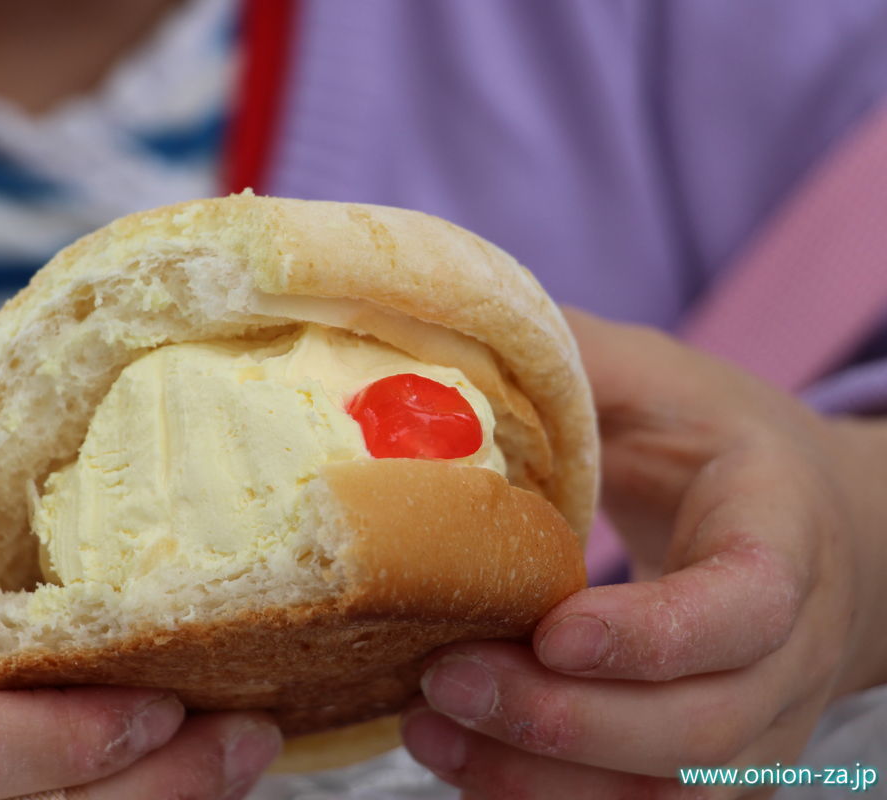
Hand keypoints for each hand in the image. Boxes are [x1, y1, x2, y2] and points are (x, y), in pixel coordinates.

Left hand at [400, 309, 886, 796]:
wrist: (807, 533)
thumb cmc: (718, 446)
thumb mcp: (660, 382)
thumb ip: (575, 362)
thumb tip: (443, 328)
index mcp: (785, 536)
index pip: (747, 607)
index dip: (655, 636)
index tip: (552, 632)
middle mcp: (789, 653)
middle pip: (699, 727)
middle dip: (566, 719)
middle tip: (447, 680)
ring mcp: (757, 723)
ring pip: (665, 789)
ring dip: (539, 777)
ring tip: (426, 732)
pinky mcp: (706, 763)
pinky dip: (541, 795)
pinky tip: (456, 756)